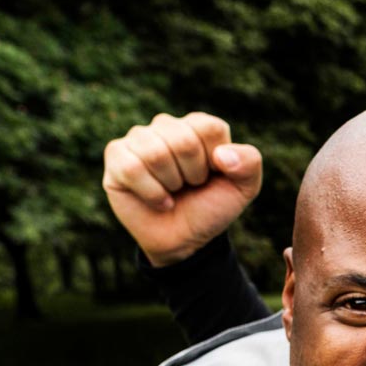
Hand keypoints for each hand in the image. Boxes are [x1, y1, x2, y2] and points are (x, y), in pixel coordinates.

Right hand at [102, 112, 262, 265]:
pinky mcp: (116, 156)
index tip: (211, 176)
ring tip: (173, 191)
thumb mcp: (243, 187)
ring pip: (156, 153)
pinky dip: (151, 192)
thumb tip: (222, 155)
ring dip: (171, 184)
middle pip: (183, 140)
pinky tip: (158, 200)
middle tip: (189, 186)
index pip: (209, 128)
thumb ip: (249, 162)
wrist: (185, 240)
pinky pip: (132, 168)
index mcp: (198, 125)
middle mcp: (166, 125)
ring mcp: (138, 139)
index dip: (214, 161)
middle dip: (193, 174)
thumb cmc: (210, 207)